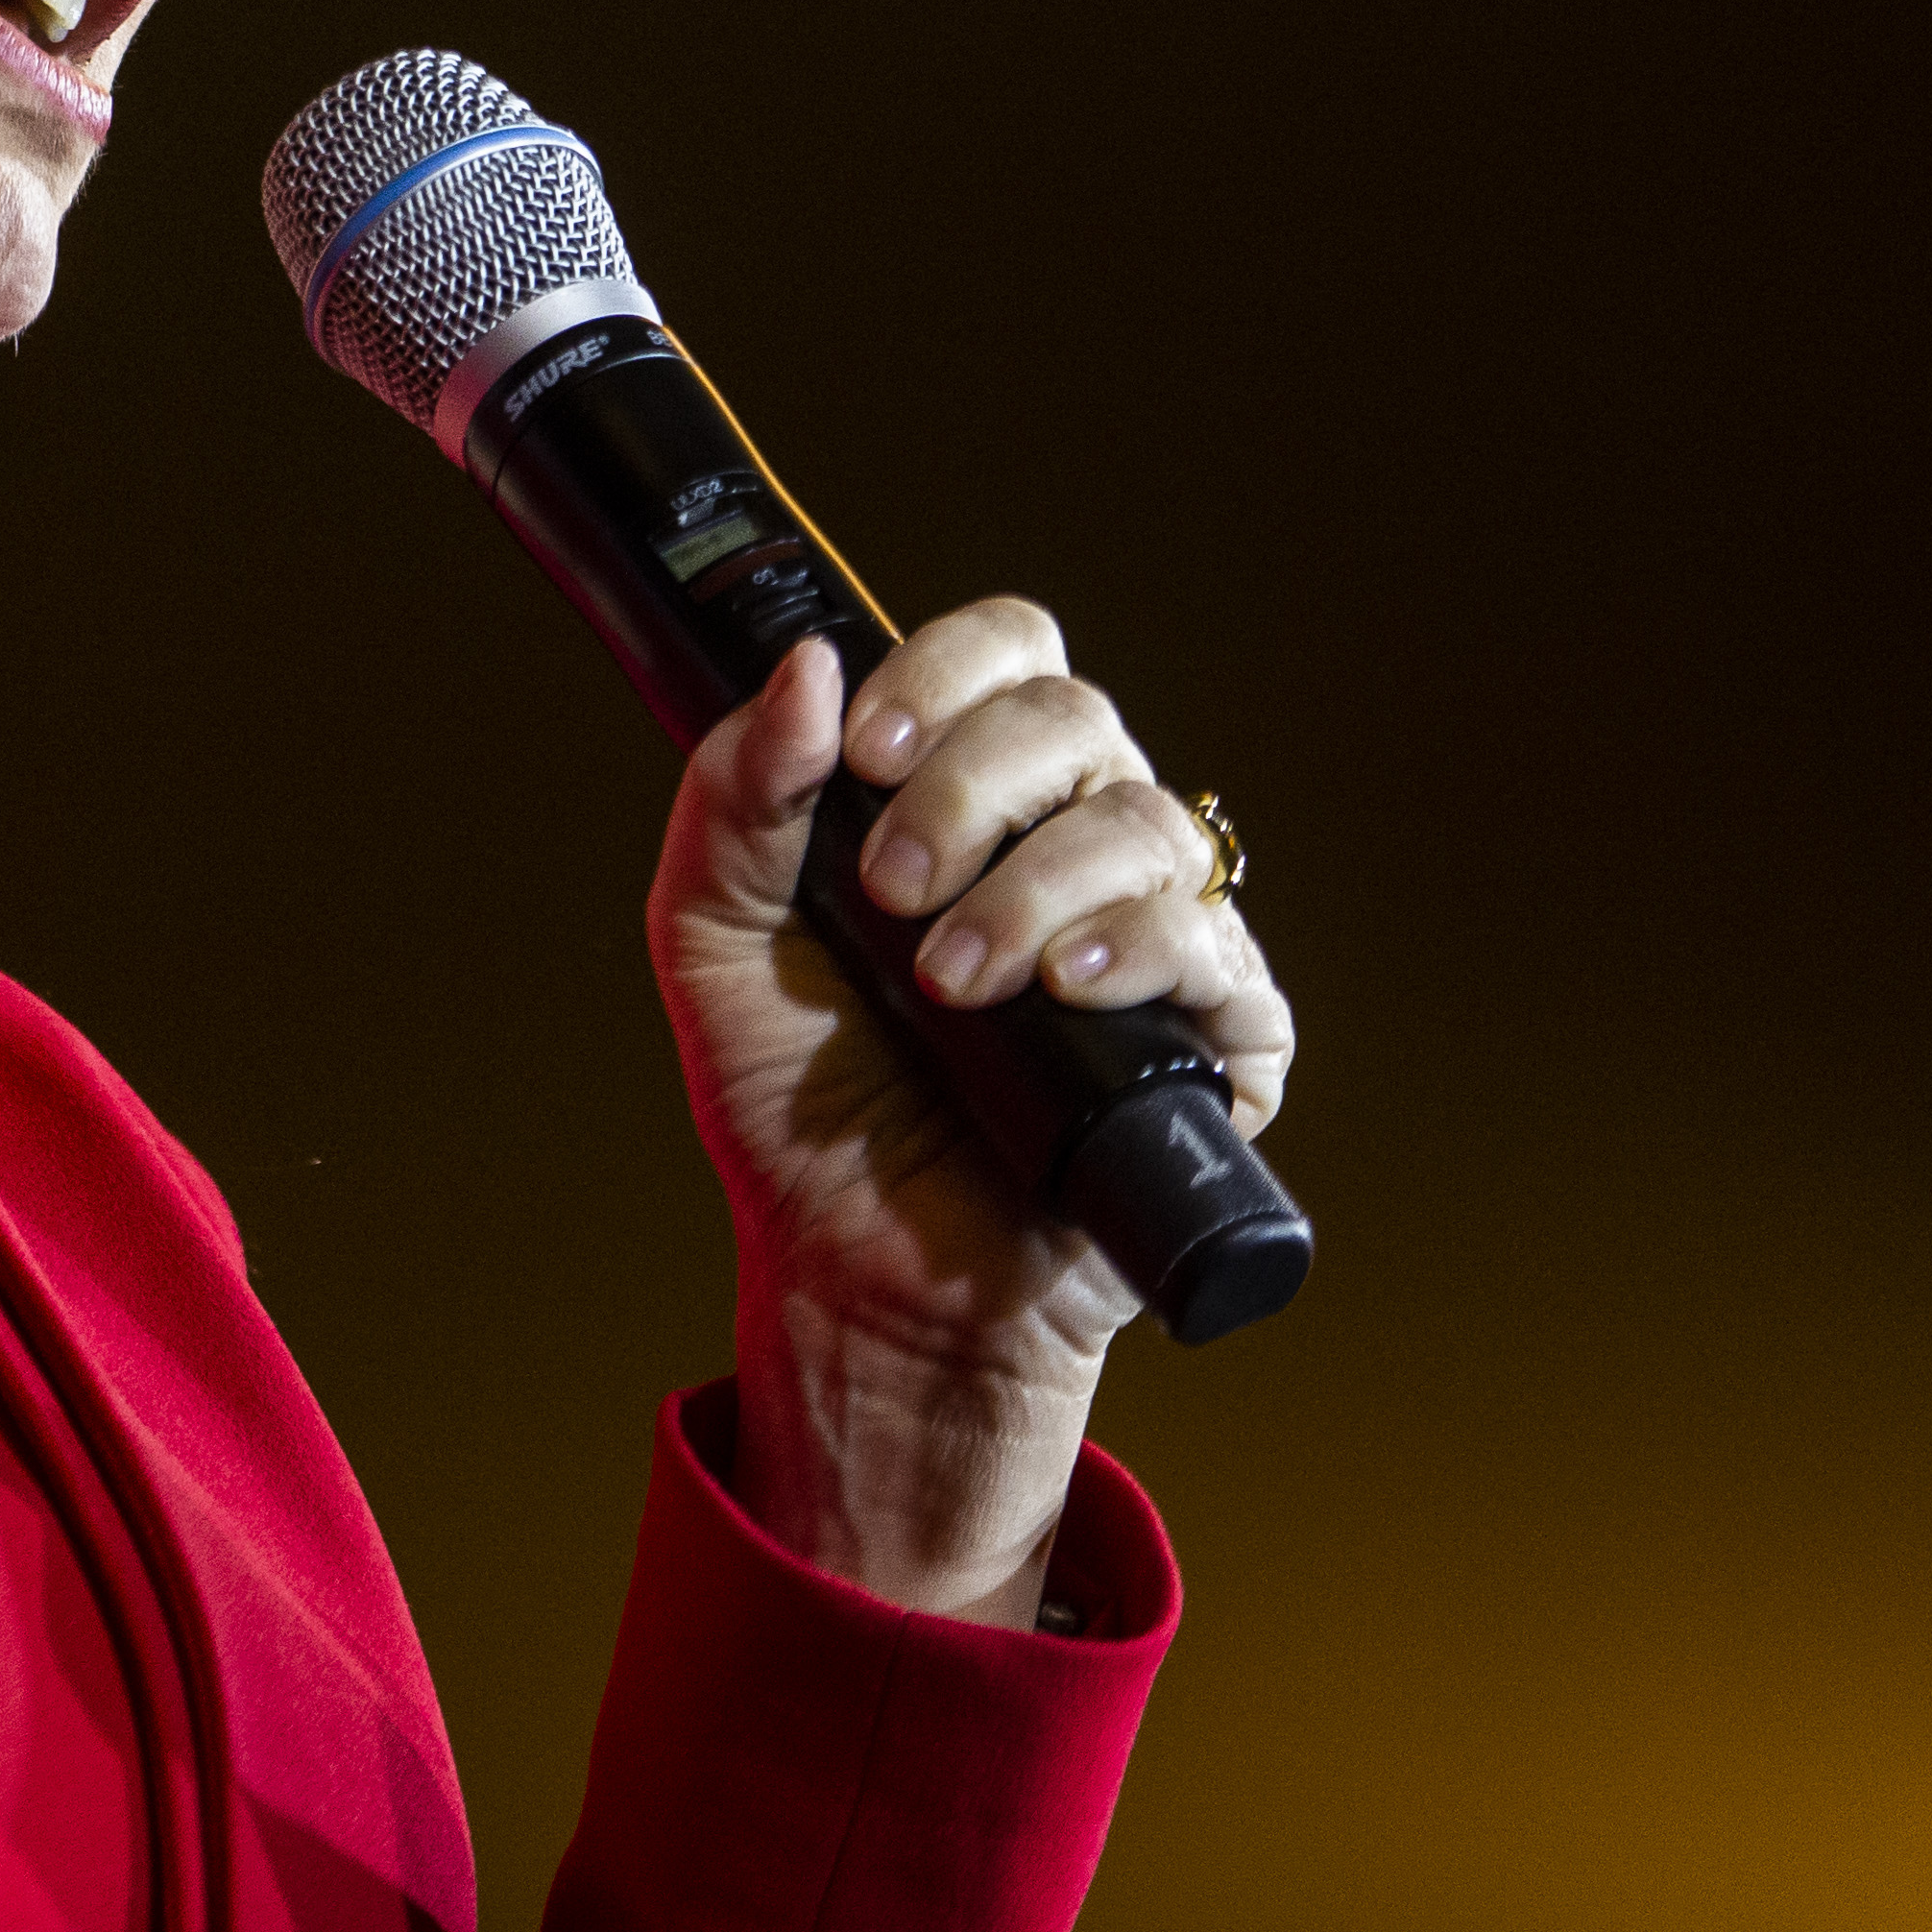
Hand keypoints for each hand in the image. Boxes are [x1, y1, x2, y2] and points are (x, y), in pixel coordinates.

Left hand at [645, 601, 1299, 1618]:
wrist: (855, 1271)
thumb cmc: (794, 1105)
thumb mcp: (709, 936)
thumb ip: (735, 795)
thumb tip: (809, 666)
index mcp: (963, 797)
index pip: (1003, 660)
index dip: (946, 672)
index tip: (864, 753)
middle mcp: (1066, 844)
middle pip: (1076, 720)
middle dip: (969, 787)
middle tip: (889, 889)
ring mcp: (1147, 936)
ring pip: (1147, 825)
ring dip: (1035, 884)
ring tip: (952, 978)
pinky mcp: (1214, 1040)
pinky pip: (1221, 949)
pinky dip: (1142, 947)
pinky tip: (1068, 987)